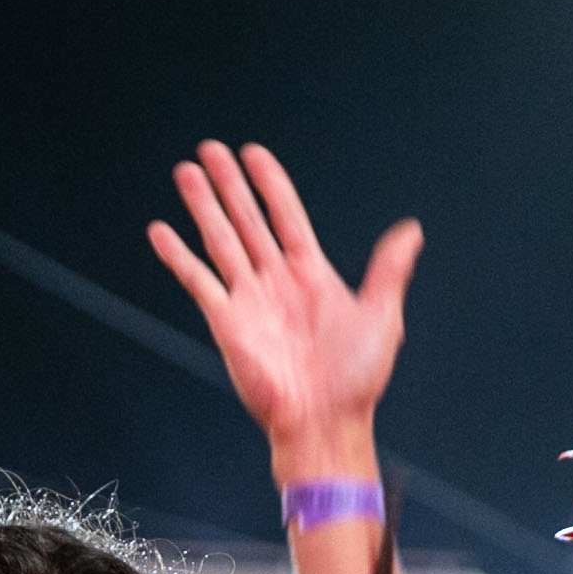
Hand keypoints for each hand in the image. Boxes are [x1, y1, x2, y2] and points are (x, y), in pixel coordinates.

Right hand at [146, 140, 420, 468]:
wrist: (325, 422)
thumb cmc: (356, 380)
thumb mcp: (381, 317)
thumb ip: (388, 270)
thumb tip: (411, 231)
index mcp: (311, 275)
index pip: (286, 217)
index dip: (271, 185)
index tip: (254, 155)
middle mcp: (277, 282)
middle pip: (248, 220)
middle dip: (229, 185)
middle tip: (211, 151)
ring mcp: (249, 300)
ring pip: (221, 241)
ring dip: (203, 207)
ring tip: (187, 173)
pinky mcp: (227, 322)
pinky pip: (198, 281)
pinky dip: (178, 257)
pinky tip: (161, 232)